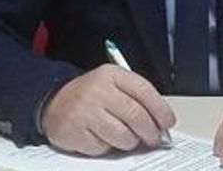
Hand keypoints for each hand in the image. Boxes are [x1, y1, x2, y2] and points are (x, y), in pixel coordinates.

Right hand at [41, 65, 175, 155]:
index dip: (160, 109)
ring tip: (126, 137)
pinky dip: (107, 147)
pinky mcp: (75, 132)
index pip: (144, 91)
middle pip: (136, 116)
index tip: (168, 122)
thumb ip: (136, 98)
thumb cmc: (92, 95)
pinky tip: (101, 137)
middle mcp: (98, 91)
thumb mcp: (112, 85)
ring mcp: (85, 112)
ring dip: (130, 142)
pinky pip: (103, 148)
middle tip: (155, 139)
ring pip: (123, 136)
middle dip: (151, 132)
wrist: (54, 101)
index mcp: (111, 75)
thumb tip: (161, 123)